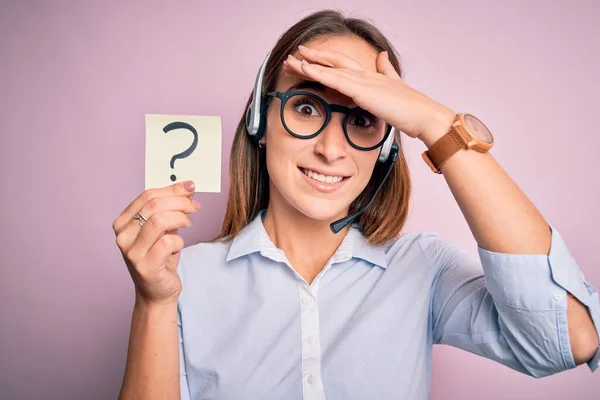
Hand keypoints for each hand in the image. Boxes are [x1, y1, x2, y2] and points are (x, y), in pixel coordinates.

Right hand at [113, 181, 199, 304]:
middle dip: (180, 202)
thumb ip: (171, 208)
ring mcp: (131, 252)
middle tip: (195, 206)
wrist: (157, 292)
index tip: (190, 187)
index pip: (147, 196)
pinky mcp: (144, 266)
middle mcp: (122, 236)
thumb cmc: (161, 257)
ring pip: (159, 221)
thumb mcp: (164, 228)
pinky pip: (168, 243)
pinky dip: (179, 242)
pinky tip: (177, 247)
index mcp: (123, 222)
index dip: (172, 189)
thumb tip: (188, 187)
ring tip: (188, 223)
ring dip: (180, 219)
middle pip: (154, 205)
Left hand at [284, 45, 455, 143]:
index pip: (344, 65)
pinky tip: (305, 69)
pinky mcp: (362, 90)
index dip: (327, 60)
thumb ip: (387, 71)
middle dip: (313, 58)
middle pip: (333, 62)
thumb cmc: (412, 108)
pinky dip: (318, 73)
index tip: (311, 58)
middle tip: (294, 55)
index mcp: (372, 76)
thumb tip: (382, 55)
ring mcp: (363, 80)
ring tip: (291, 61)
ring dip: (309, 64)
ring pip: (330, 68)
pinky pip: (334, 79)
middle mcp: (366, 74)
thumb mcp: (396, 86)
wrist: (424, 115)